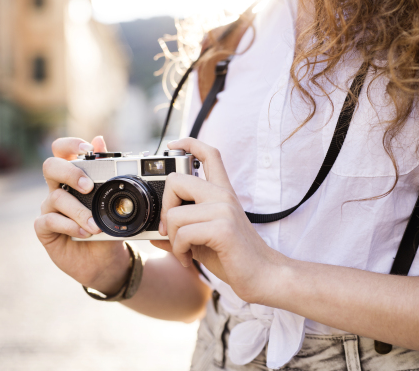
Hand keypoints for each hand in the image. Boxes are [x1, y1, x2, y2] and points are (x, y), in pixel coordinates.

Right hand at [34, 136, 130, 294]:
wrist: (107, 260)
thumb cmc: (109, 228)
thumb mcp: (114, 202)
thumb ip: (107, 173)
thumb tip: (100, 139)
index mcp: (74, 177)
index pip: (62, 150)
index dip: (69, 144)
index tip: (87, 148)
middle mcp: (59, 189)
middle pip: (51, 166)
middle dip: (69, 172)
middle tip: (88, 187)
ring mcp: (50, 209)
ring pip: (55, 197)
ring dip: (79, 211)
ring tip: (95, 226)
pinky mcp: (45, 229)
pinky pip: (48, 220)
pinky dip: (69, 226)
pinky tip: (83, 233)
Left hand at [151, 138, 282, 303]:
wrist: (264, 276)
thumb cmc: (235, 258)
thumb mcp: (204, 240)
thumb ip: (182, 231)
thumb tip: (154, 235)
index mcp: (222, 193)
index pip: (209, 154)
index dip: (189, 142)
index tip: (173, 144)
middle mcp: (223, 196)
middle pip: (177, 180)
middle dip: (165, 208)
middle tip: (169, 230)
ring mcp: (224, 210)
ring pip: (174, 214)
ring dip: (172, 239)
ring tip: (184, 252)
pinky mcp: (222, 228)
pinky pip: (182, 234)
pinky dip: (179, 251)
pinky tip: (188, 260)